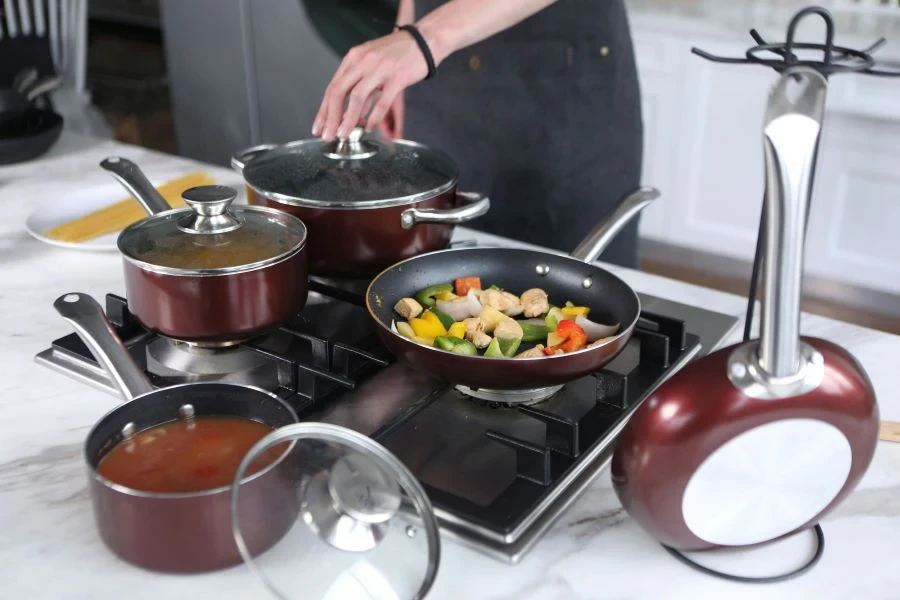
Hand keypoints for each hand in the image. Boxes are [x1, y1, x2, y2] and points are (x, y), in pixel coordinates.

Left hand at [312, 32, 426, 140]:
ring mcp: (380, 69)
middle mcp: (363, 62)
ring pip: (357, 97)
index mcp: (354, 58)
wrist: (423, 41)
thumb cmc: (396, 54)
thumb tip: (349, 113)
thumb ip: (358, 84)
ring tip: (344, 134)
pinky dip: (374, 117)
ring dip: (348, 119)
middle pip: (339, 92)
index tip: (319, 127)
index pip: (332, 87)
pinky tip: (370, 127)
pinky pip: (382, 101)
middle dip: (330, 117)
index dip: (323, 110)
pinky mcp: (397, 77)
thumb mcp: (371, 63)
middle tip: (328, 135)